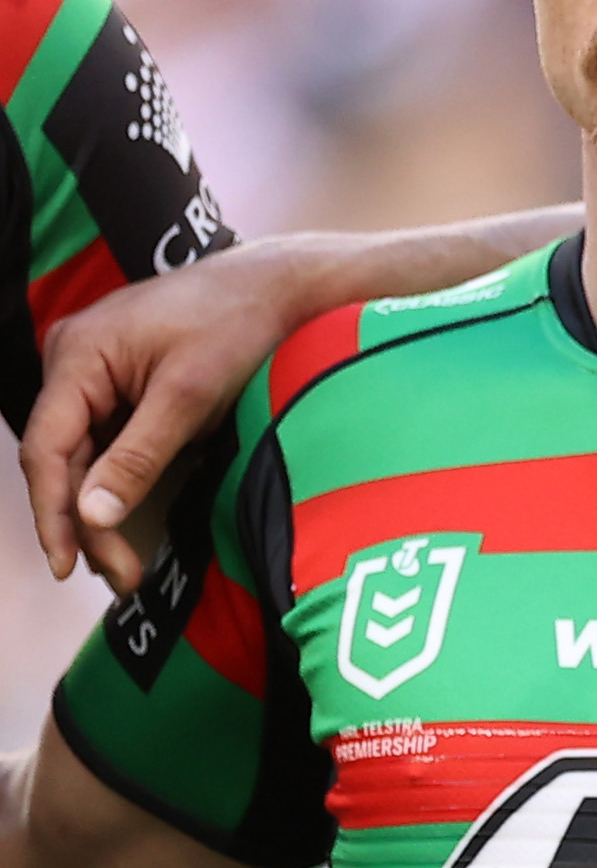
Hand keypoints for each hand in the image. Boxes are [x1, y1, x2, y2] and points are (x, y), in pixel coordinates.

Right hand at [22, 240, 343, 592]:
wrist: (279, 287)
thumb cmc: (238, 326)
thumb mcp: (190, 396)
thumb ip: (139, 456)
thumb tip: (93, 517)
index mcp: (77, 356)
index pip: (47, 447)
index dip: (52, 511)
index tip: (66, 564)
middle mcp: (73, 362)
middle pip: (63, 458)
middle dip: (86, 523)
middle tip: (120, 579)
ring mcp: (95, 373)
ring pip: (84, 456)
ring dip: (101, 510)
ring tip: (125, 569)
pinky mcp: (122, 385)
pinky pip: (107, 442)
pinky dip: (119, 484)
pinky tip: (130, 526)